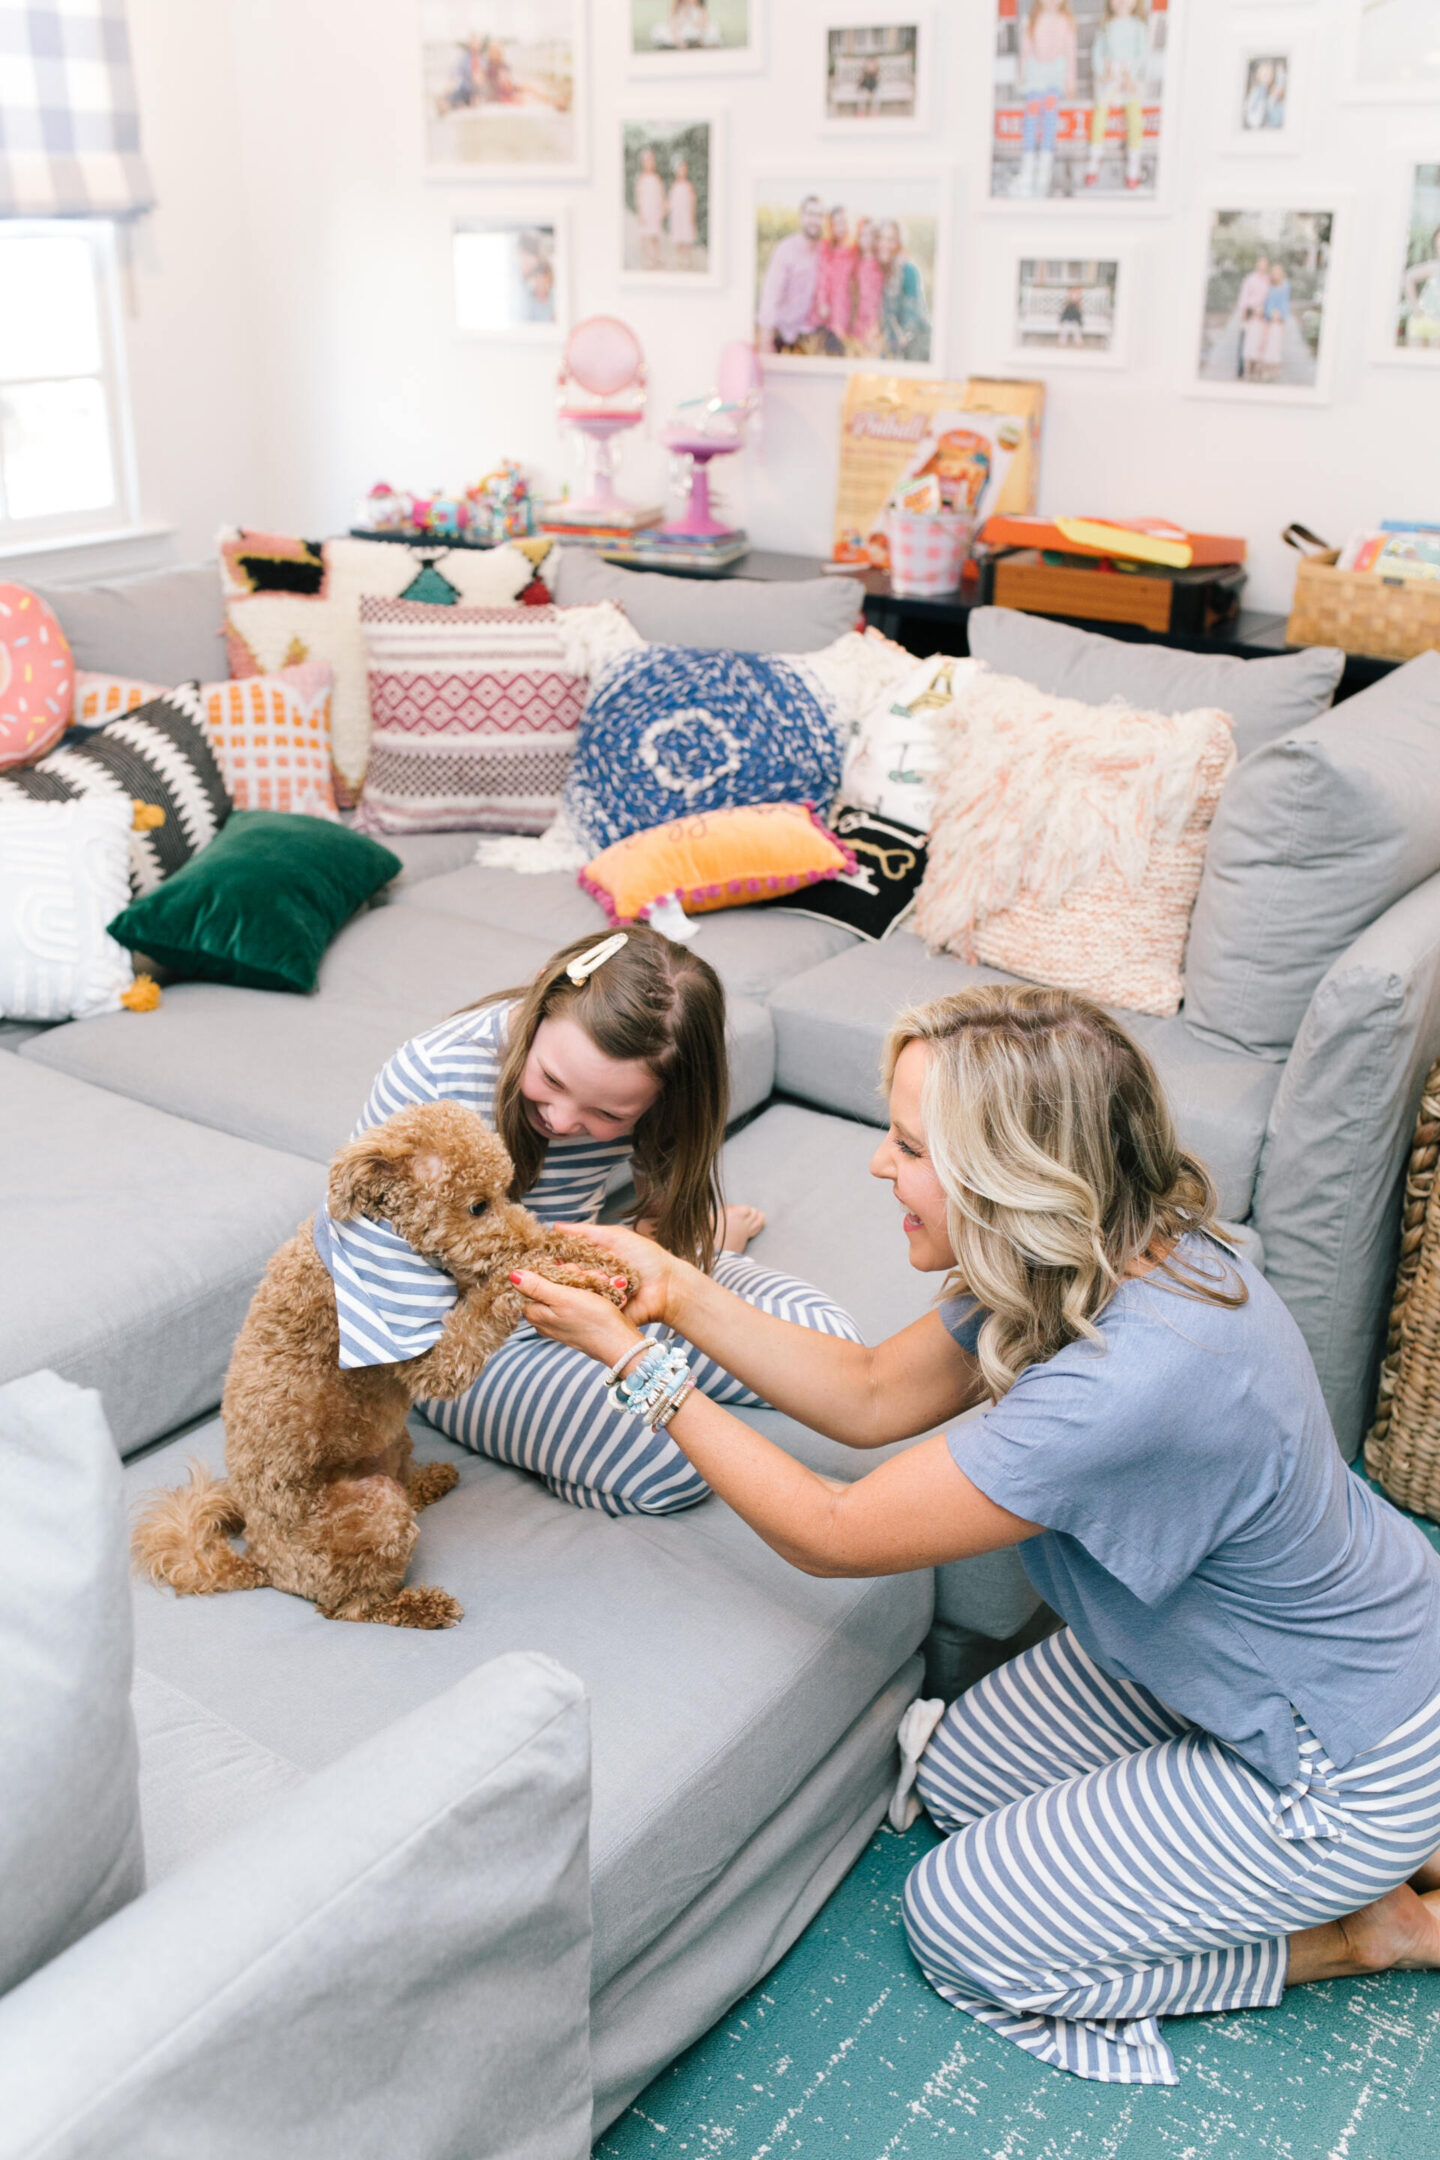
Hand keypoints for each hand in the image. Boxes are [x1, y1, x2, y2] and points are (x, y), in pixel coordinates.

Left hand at [508, 1269, 640, 1366]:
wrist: (619, 1343)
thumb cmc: (593, 1320)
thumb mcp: (563, 1297)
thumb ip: (537, 1286)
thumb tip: (513, 1275)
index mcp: (536, 1314)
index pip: (529, 1284)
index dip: (547, 1272)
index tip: (564, 1269)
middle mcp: (544, 1321)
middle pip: (548, 1286)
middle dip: (568, 1276)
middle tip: (584, 1275)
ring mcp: (560, 1323)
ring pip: (565, 1291)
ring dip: (581, 1282)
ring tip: (597, 1282)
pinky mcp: (575, 1323)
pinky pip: (577, 1300)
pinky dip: (588, 1292)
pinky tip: (599, 1291)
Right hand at [552, 1222, 689, 1330]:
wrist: (668, 1285)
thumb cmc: (646, 1257)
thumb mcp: (615, 1236)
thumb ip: (585, 1232)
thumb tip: (555, 1226)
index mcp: (591, 1260)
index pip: (563, 1260)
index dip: (554, 1258)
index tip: (547, 1255)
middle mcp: (590, 1278)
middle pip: (564, 1278)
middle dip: (569, 1271)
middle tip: (578, 1270)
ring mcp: (596, 1297)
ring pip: (573, 1293)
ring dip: (583, 1284)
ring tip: (599, 1278)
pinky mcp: (603, 1312)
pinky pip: (589, 1309)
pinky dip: (593, 1300)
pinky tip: (600, 1292)